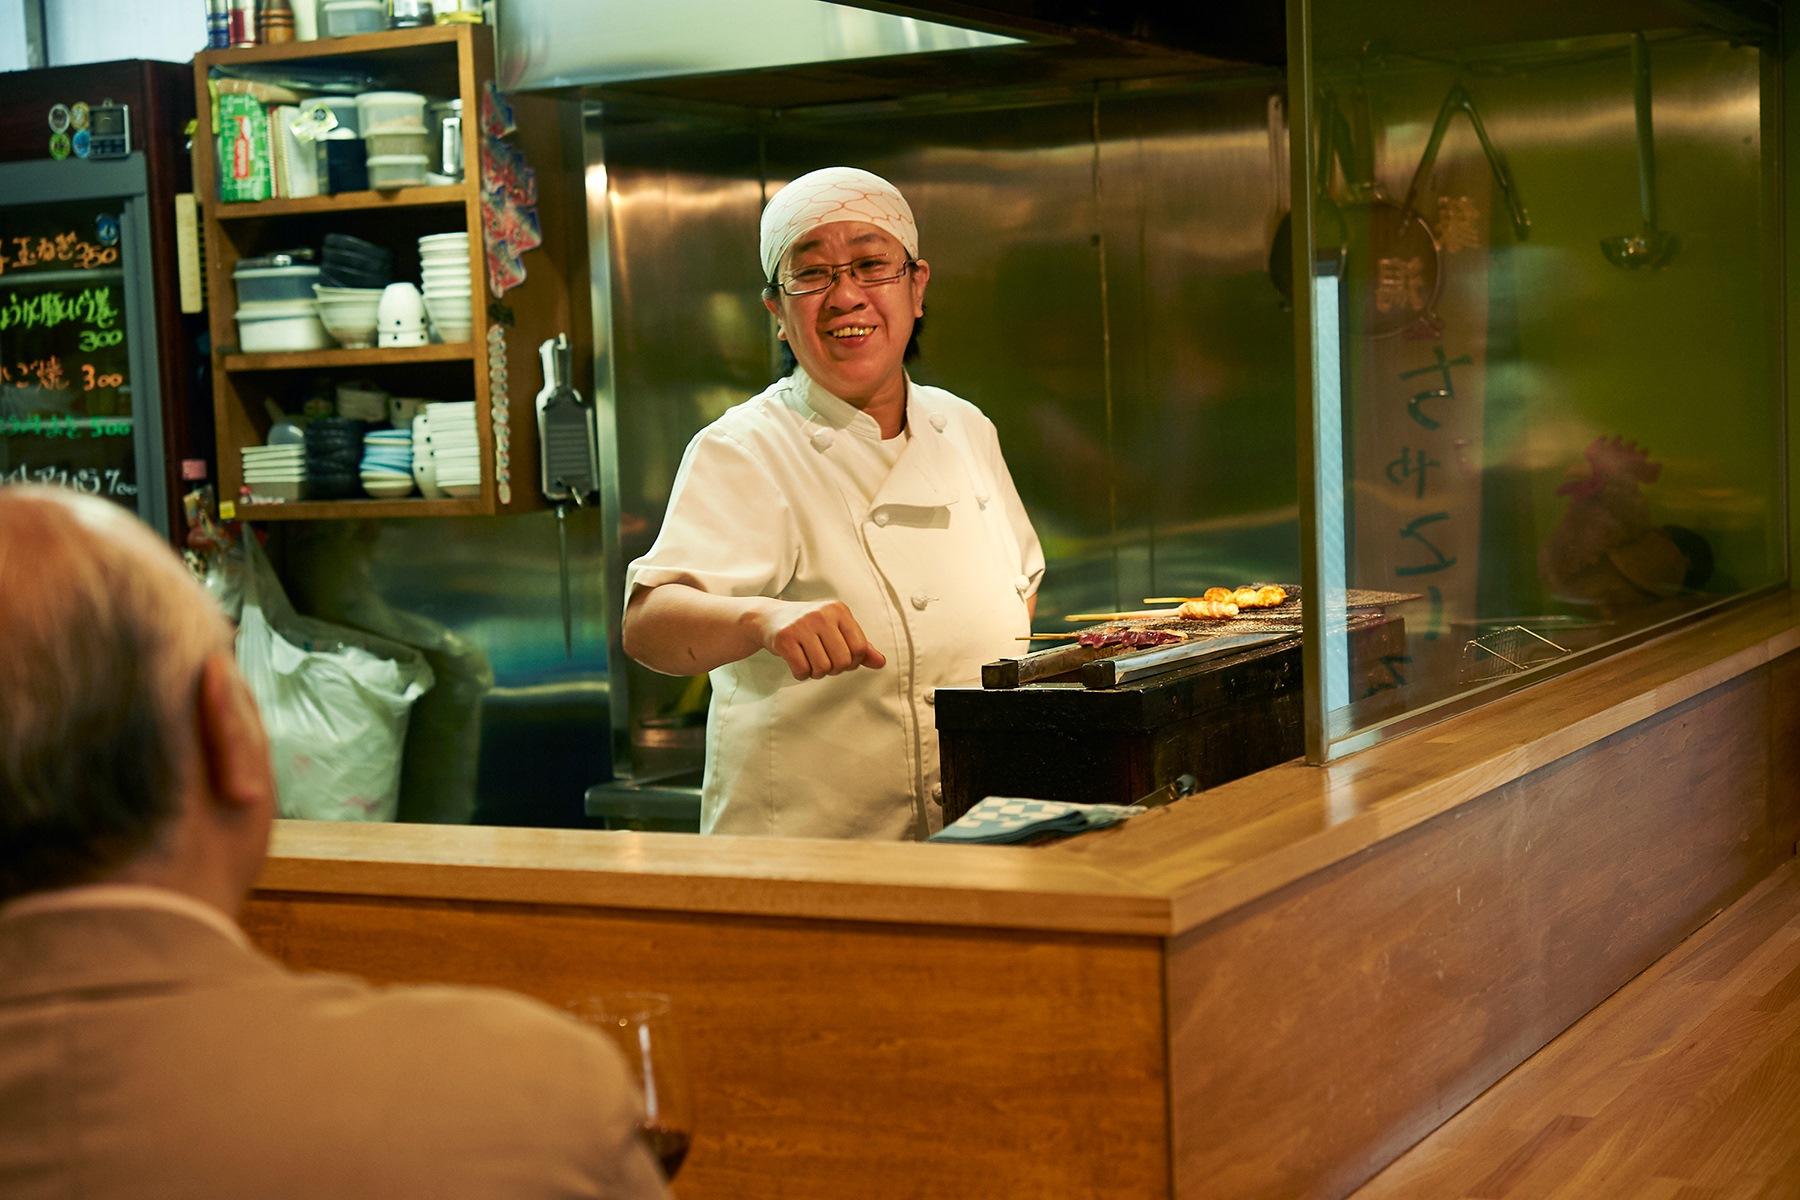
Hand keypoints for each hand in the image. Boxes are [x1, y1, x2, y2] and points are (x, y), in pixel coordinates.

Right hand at [748, 599, 886, 680]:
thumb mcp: (836, 629)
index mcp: (839, 610)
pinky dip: (801, 674)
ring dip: (817, 673)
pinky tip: (798, 664)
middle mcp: (822, 614)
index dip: (854, 662)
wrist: (768, 617)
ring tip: (810, 662)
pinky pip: (802, 670)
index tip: (842, 659)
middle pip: (843, 661)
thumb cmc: (808, 626)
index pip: (860, 648)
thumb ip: (860, 646)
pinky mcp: (784, 638)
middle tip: (824, 662)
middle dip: (834, 669)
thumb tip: (881, 662)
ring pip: (822, 668)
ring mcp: (802, 625)